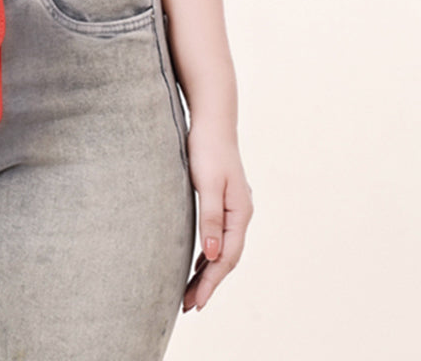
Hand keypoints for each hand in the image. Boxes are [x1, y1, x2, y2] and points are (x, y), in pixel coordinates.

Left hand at [182, 126, 252, 312]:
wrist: (212, 121)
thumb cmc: (207, 148)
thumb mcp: (206, 183)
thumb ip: (210, 218)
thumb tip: (210, 255)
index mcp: (240, 213)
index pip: (226, 257)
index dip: (211, 282)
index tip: (196, 303)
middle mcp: (241, 214)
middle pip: (225, 258)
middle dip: (208, 284)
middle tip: (188, 306)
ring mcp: (233, 209)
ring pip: (222, 249)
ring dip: (207, 272)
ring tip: (190, 293)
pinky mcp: (223, 201)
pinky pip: (217, 236)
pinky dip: (207, 254)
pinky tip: (197, 262)